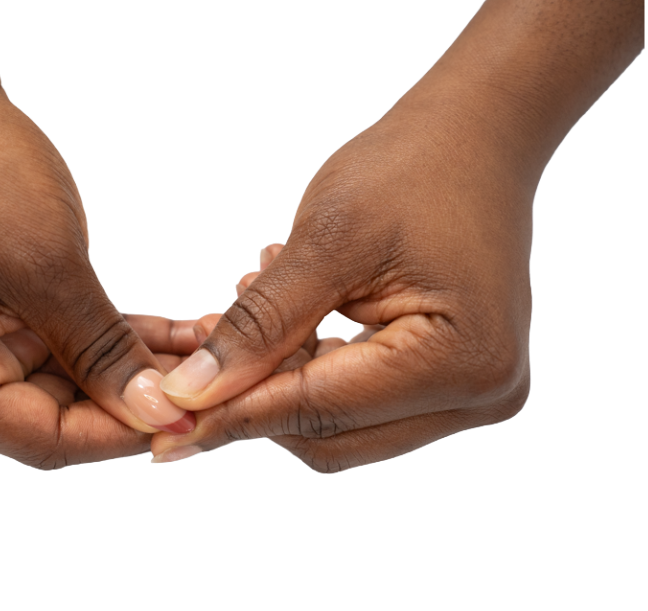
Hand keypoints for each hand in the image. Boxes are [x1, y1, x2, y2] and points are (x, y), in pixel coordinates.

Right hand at [0, 88, 197, 467]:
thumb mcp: (47, 267)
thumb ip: (103, 352)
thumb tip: (159, 415)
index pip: (41, 439)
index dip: (121, 434)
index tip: (194, 419)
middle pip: (52, 416)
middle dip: (133, 398)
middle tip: (210, 385)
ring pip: (62, 381)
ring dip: (130, 367)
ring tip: (203, 350)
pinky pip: (55, 344)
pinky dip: (108, 338)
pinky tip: (172, 333)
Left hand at [154, 112, 535, 469]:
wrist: (478, 137)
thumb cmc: (411, 169)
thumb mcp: (327, 240)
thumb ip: (259, 325)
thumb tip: (190, 395)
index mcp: (461, 359)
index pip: (321, 410)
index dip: (236, 414)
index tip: (165, 417)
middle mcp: (482, 393)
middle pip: (332, 437)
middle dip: (258, 400)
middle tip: (204, 345)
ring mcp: (476, 394)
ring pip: (343, 428)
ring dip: (283, 383)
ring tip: (256, 303)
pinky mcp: (457, 383)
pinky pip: (365, 405)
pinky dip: (315, 374)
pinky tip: (293, 323)